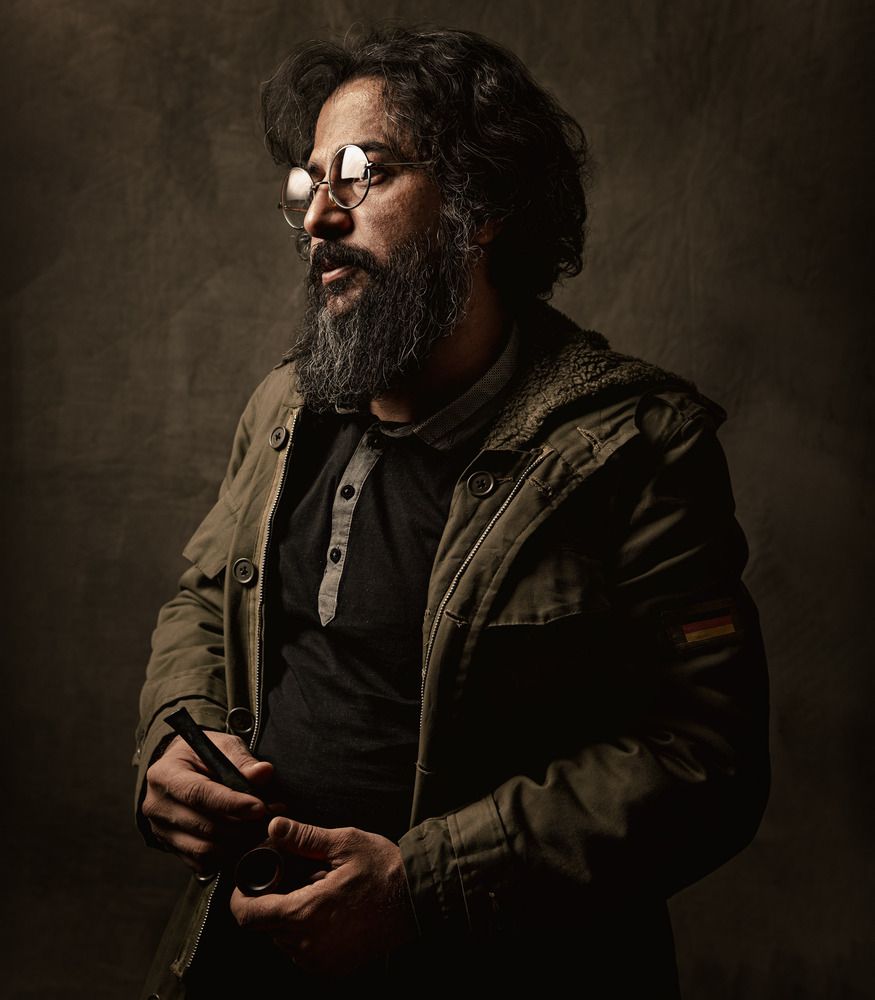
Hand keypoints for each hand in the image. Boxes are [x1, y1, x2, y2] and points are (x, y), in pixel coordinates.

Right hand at [142, 732, 276, 873]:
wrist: (180, 768)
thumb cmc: (202, 755)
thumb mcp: (222, 745)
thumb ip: (242, 760)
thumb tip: (263, 773)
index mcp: (165, 775)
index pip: (198, 794)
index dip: (231, 804)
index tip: (260, 808)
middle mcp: (157, 806)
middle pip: (204, 826)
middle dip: (243, 825)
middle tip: (271, 816)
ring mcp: (161, 830)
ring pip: (205, 848)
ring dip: (239, 843)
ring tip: (262, 828)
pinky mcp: (171, 847)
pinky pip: (202, 862)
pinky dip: (227, 856)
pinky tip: (245, 841)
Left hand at [230, 817, 418, 976]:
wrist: (419, 899)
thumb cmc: (384, 869)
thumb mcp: (344, 843)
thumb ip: (304, 837)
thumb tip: (274, 827)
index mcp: (304, 913)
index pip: (248, 916)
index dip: (241, 898)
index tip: (249, 885)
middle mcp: (308, 945)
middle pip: (266, 927)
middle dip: (274, 902)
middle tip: (299, 879)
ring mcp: (322, 961)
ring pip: (285, 940)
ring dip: (293, 918)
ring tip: (320, 894)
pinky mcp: (335, 968)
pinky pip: (305, 952)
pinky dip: (309, 933)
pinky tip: (331, 912)